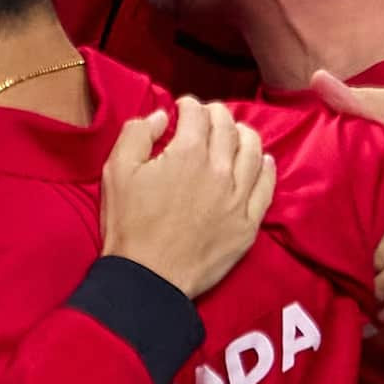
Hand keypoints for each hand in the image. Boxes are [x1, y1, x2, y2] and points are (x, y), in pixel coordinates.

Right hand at [99, 98, 276, 298]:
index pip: (197, 114)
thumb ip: (137, 133)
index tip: (183, 108)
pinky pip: (267, 188)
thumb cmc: (129, 224)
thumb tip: (161, 117)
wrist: (149, 278)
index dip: (189, 105)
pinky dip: (266, 167)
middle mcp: (220, 170)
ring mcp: (238, 198)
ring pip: (253, 152)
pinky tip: (263, 160)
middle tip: (207, 115)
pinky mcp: (248, 224)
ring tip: (236, 131)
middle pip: (228, 128)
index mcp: (187, 153)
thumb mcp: (116, 170)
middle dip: (217, 114)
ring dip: (244, 134)